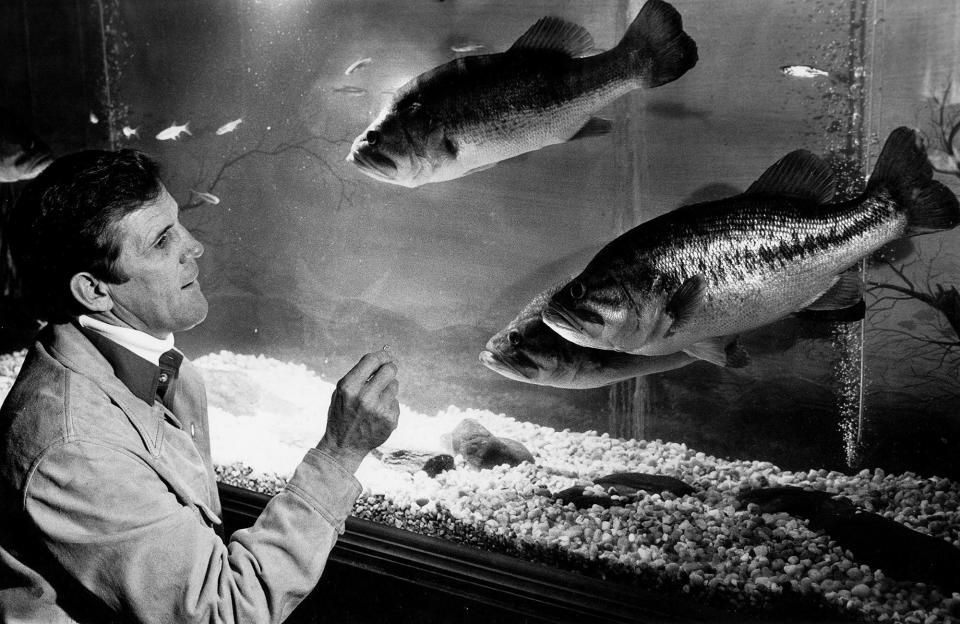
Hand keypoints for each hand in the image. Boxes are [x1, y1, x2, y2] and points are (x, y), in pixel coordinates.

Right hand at [317, 350, 399, 472]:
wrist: (343, 446)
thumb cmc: (342, 413)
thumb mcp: (342, 391)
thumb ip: (359, 374)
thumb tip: (383, 356)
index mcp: (349, 387)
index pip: (372, 360)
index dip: (382, 355)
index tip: (386, 355)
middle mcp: (365, 397)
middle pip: (390, 370)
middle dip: (389, 368)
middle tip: (387, 371)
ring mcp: (379, 410)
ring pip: (394, 385)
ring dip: (387, 389)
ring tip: (375, 400)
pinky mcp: (390, 420)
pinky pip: (395, 402)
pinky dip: (388, 405)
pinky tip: (377, 415)